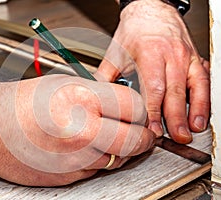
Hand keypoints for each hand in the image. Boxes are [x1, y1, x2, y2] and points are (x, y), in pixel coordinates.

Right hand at [0, 75, 154, 185]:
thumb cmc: (19, 103)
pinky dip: (98, 160)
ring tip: (107, 138)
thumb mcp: (63, 83)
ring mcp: (75, 157)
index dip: (141, 110)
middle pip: (136, 139)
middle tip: (143, 134)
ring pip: (119, 159)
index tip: (139, 113)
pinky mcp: (67, 176)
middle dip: (144, 137)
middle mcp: (82, 130)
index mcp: (81, 99)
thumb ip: (97, 94)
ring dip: (121, 150)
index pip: (134, 106)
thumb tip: (122, 104)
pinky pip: (97, 170)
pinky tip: (85, 148)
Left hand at [95, 0, 209, 143]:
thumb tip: (95, 95)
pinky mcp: (195, 58)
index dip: (154, 111)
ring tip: (194, 128)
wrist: (151, 9)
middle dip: (176, 116)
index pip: (153, 88)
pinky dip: (205, 97)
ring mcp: (186, 56)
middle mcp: (171, 55)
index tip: (152, 129)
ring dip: (197, 108)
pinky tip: (203, 111)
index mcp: (150, 54)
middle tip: (176, 136)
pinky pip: (203, 79)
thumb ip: (105, 76)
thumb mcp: (115, 52)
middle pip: (175, 90)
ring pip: (196, 85)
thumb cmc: (134, 31)